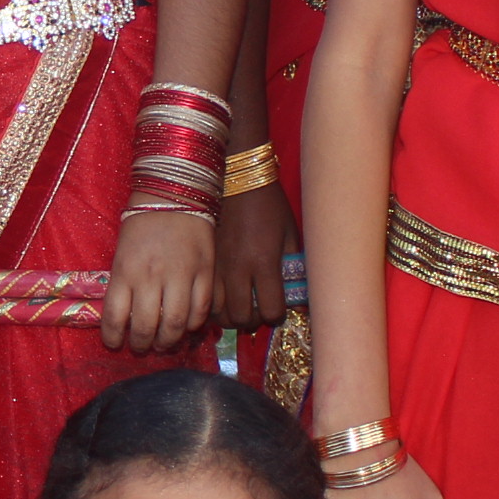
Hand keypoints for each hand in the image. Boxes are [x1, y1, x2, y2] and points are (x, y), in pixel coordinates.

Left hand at [102, 210, 216, 354]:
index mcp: (125, 271)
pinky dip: (195, 324)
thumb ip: (123, 285)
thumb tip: (125, 318)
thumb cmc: (141, 225)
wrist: (174, 196)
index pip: (115, 317)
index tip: (114, 343)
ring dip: (169, 341)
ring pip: (176, 324)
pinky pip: (202, 309)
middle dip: (142, 344)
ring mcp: (180, 275)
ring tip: (165, 344)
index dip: (113, 337)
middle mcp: (151, 277)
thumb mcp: (121, 253)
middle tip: (142, 347)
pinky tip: (188, 327)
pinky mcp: (205, 272)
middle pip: (146, 326)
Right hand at [214, 185, 293, 334]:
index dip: (278, 315)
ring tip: (241, 305)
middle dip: (254, 319)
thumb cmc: (270, 204)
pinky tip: (225, 296)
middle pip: (243, 317)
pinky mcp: (205, 261)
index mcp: (264, 261)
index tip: (280, 307)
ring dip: (233, 315)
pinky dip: (216, 304)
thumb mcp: (290, 233)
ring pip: (220, 312)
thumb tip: (293, 293)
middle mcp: (238, 268)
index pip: (271, 310)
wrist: (237, 179)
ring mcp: (217, 266)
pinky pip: (206, 296)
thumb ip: (292, 265)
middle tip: (260, 309)